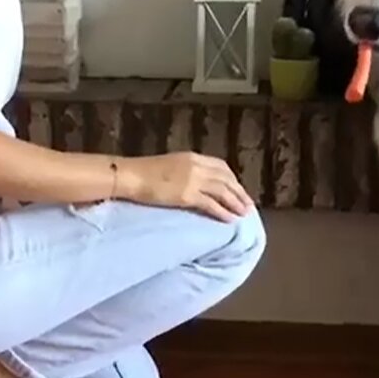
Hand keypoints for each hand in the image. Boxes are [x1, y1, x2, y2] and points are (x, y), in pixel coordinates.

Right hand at [116, 152, 253, 221]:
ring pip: (223, 191)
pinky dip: (223, 212)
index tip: (238, 189)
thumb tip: (195, 182)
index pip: (220, 166)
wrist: (130, 176)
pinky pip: (212, 204)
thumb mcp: (170, 165)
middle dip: (239, 192)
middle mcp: (196, 166)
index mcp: (192, 157)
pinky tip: (230, 220)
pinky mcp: (187, 195)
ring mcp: (193, 180)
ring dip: (236, 203)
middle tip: (248, 205)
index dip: (232, 179)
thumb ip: (185, 170)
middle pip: (226, 179)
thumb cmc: (143, 172)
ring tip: (244, 214)